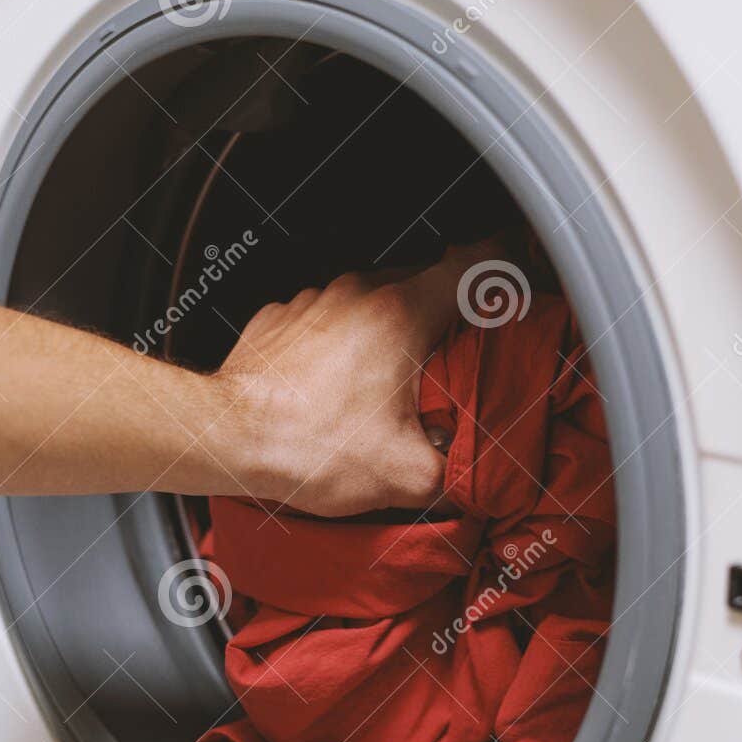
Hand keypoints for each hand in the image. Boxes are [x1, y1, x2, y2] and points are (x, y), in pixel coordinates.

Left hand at [214, 242, 499, 516]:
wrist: (225, 439)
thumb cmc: (307, 447)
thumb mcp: (405, 475)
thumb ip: (456, 472)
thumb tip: (473, 476)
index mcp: (401, 315)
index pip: (472, 264)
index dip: (504, 264)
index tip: (516, 274)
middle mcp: (358, 294)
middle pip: (424, 284)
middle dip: (445, 315)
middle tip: (455, 358)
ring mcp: (315, 301)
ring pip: (372, 301)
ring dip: (390, 332)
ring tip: (393, 381)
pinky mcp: (282, 318)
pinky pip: (328, 320)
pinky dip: (343, 344)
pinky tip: (340, 386)